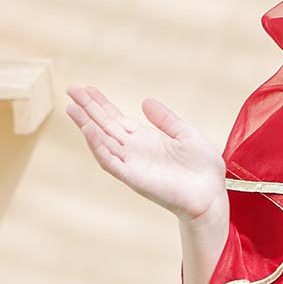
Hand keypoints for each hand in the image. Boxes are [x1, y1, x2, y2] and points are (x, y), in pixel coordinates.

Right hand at [64, 86, 227, 220]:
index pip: (117, 119)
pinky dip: (98, 146)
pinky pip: (111, 161)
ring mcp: (132, 164)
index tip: (87, 89)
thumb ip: (166, 119)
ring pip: (102, 142)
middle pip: (105, 126)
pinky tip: (89, 130)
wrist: (212, 195)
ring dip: (86, 125)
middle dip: (88, 108)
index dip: (102, 104)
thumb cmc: (203, 170)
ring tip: (72, 108)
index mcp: (146, 139)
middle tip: (71, 89)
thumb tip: (145, 101)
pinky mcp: (133, 178)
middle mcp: (135, 151)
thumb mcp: (186, 134)